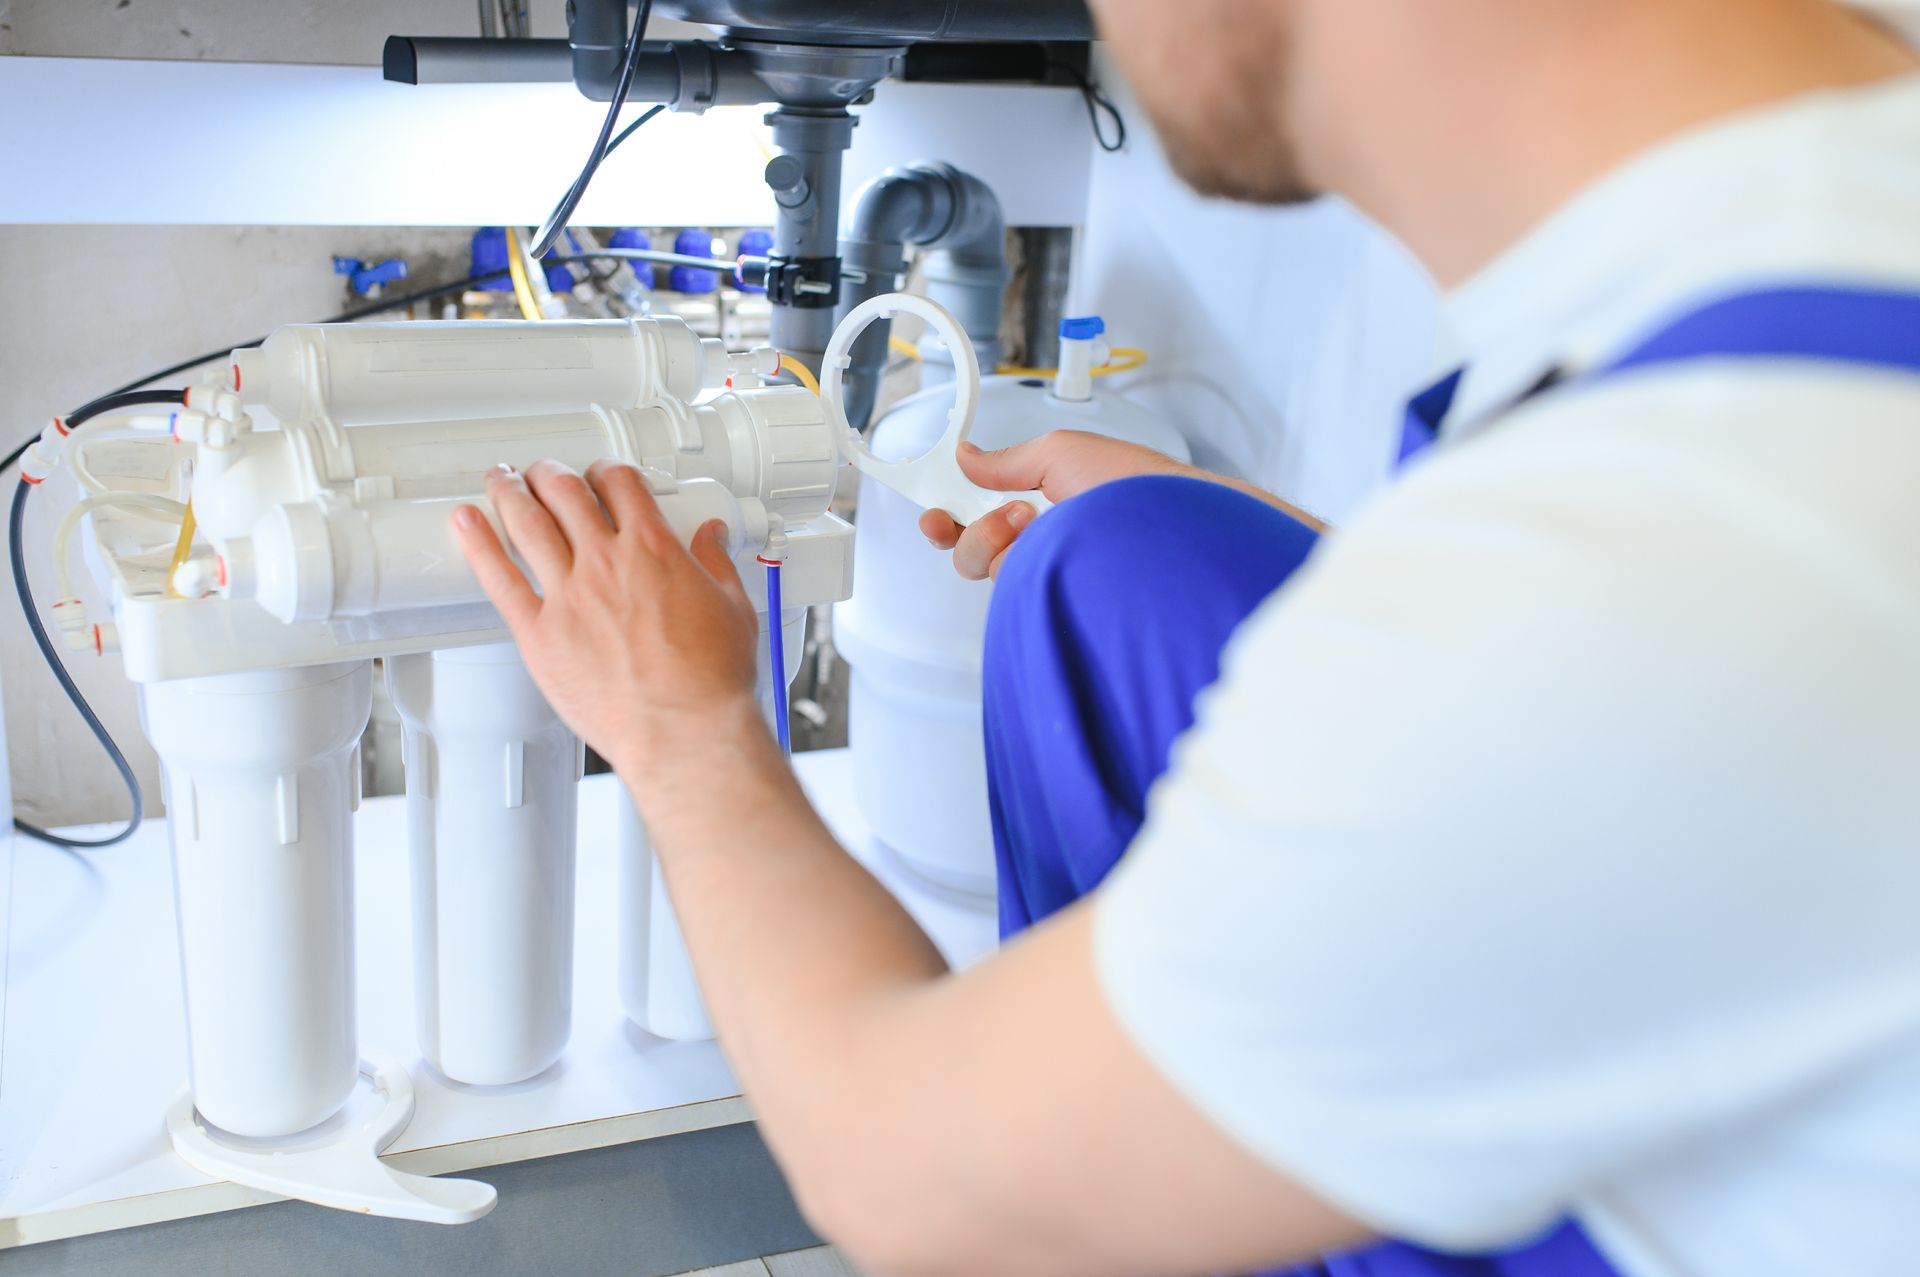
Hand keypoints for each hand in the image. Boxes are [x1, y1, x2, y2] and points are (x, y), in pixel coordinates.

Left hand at [451, 459, 760, 778]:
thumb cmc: (709, 681)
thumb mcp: (733, 609)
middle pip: (565, 492)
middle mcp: (606, 563)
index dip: (607, 470)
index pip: (621, 484)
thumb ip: (716, 565)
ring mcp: (568, 596)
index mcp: (654, 550)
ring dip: (510, 491)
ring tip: (501, 479)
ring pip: (527, 522)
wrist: (682, 730)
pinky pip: (499, 579)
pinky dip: (478, 544)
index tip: (601, 475)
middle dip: (550, 473)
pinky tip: (466, 523)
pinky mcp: (539, 634)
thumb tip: (712, 538)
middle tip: (542, 472)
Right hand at [919, 430, 1191, 578]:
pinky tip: (1045, 548)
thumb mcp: (1062, 452)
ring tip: (1035, 521)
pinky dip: (1016, 563)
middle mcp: (1042, 542)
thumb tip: (968, 455)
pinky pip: (1010, 588)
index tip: (932, 510)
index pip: (980, 514)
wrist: (1177, 530)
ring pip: (986, 569)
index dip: (949, 514)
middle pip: (972, 549)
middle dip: (970, 529)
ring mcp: (1048, 574)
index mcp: (1042, 501)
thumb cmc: (1138, 489)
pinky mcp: (1055, 600)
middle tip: (1003, 515)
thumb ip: (1006, 460)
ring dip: (997, 539)